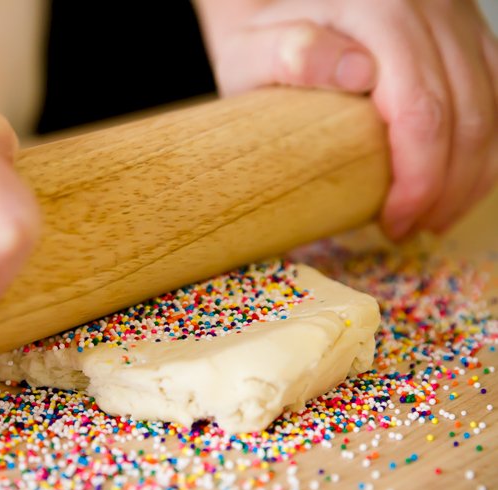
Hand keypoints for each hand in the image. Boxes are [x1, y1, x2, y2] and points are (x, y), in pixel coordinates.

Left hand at [196, 0, 497, 239]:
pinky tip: (452, 187)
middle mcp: (430, 11)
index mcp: (380, 12)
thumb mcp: (251, 52)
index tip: (392, 223)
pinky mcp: (468, 43)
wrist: (285, 9)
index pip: (421, 110)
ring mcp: (457, 24)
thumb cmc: (263, 44)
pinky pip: (497, 102)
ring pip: (493, 112)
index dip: (418, 178)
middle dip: (445, 189)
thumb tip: (360, 72)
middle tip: (408, 231)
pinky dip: (482, 153)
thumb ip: (289, 55)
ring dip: (471, 178)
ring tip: (430, 219)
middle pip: (468, 117)